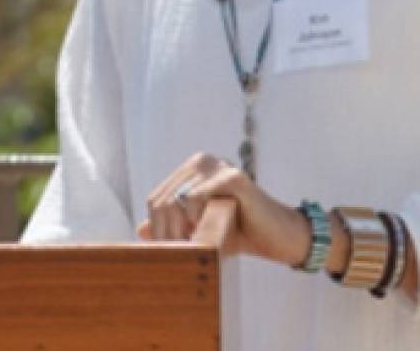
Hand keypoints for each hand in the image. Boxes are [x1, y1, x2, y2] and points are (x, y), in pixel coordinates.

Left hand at [136, 152, 313, 268]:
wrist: (279, 238)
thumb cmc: (239, 234)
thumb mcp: (200, 231)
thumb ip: (172, 227)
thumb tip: (140, 229)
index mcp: (191, 170)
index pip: (156, 199)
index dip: (157, 229)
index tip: (166, 254)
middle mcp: (201, 161)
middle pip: (163, 200)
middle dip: (166, 234)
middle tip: (178, 256)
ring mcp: (218, 166)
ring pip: (176, 200)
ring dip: (180, 232)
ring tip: (192, 249)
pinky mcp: (233, 177)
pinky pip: (196, 197)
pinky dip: (196, 221)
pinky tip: (207, 234)